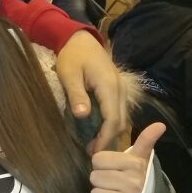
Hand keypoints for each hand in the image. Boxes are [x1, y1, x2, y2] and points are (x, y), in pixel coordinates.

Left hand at [55, 31, 125, 152]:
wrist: (80, 39)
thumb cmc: (72, 56)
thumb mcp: (69, 74)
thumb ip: (76, 94)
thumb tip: (83, 116)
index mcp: (109, 86)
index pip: (112, 120)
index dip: (104, 138)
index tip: (94, 153)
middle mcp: (121, 89)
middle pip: (120, 121)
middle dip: (108, 139)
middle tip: (92, 153)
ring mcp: (122, 89)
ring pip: (122, 117)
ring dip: (110, 132)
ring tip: (94, 145)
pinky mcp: (118, 89)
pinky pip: (119, 111)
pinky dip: (111, 123)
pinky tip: (98, 130)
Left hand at [91, 122, 162, 192]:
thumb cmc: (139, 179)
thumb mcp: (141, 160)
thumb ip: (146, 141)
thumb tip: (160, 124)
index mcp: (135, 165)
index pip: (98, 159)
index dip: (102, 164)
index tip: (113, 168)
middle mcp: (132, 183)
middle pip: (94, 176)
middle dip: (102, 179)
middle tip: (114, 183)